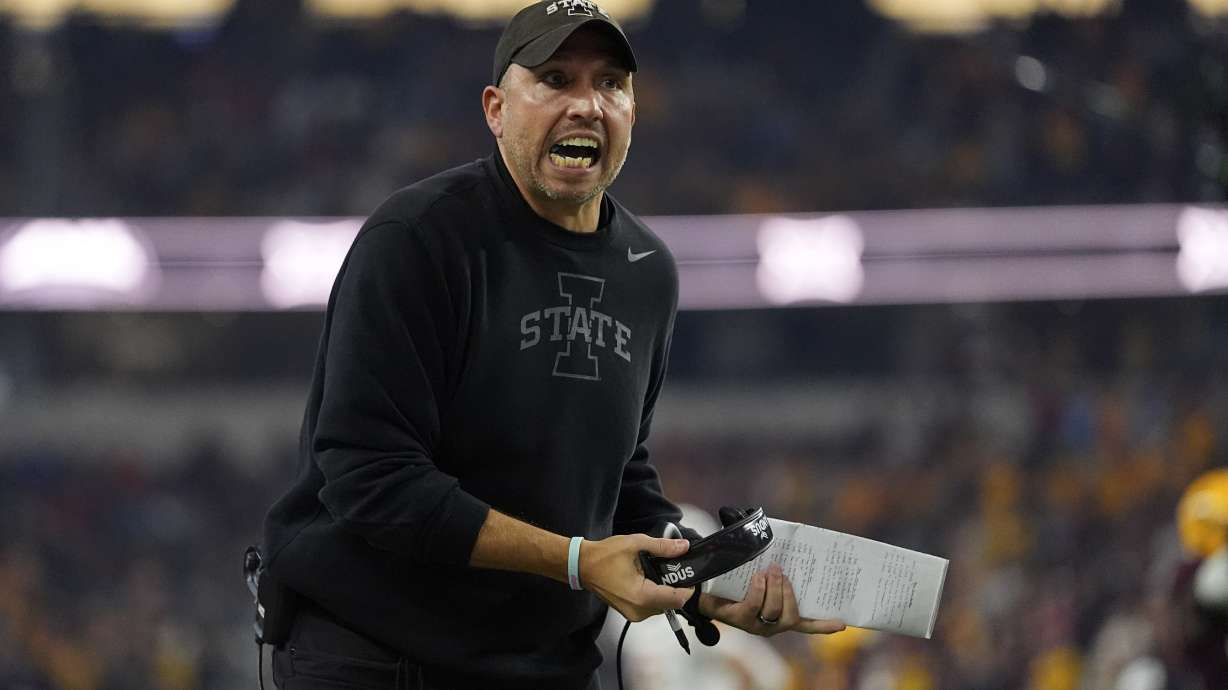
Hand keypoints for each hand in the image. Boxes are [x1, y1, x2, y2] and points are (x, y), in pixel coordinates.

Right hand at [580, 534, 693, 621]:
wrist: (582, 566)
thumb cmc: (604, 555)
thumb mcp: (635, 544)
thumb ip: (662, 547)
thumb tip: (683, 546)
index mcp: (641, 596)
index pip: (676, 599)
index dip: (688, 588)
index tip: (690, 574)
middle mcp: (639, 611)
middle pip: (671, 604)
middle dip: (676, 587)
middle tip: (675, 568)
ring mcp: (633, 615)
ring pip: (662, 606)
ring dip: (666, 591)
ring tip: (661, 571)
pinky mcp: (630, 613)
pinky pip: (651, 606)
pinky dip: (655, 594)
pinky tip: (650, 578)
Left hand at [699, 563, 844, 636]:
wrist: (703, 587)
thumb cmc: (735, 578)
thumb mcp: (755, 566)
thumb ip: (766, 550)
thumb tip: (765, 522)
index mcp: (780, 616)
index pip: (806, 624)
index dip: (824, 625)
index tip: (844, 623)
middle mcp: (770, 625)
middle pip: (790, 616)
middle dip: (788, 591)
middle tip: (780, 569)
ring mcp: (755, 625)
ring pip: (773, 611)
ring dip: (774, 588)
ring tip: (769, 570)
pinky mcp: (738, 619)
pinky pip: (753, 606)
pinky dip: (758, 590)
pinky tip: (757, 578)